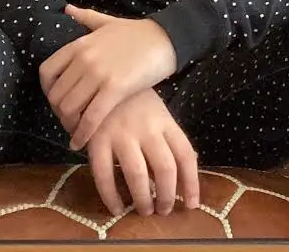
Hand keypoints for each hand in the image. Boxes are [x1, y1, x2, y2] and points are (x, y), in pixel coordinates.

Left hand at [40, 6, 177, 149]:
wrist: (168, 37)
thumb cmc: (140, 32)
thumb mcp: (109, 22)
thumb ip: (86, 18)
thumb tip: (67, 9)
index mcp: (80, 44)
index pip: (46, 72)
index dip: (48, 91)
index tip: (58, 99)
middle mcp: (84, 58)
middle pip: (57, 95)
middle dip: (60, 112)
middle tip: (70, 120)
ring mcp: (99, 73)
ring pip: (69, 108)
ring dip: (70, 125)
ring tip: (76, 131)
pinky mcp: (115, 88)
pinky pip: (91, 117)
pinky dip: (83, 133)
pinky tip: (82, 142)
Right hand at [87, 88, 198, 217]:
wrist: (104, 78)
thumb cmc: (136, 101)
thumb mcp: (160, 114)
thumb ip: (171, 139)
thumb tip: (187, 170)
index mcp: (166, 122)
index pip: (186, 155)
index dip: (192, 183)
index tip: (192, 204)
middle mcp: (148, 129)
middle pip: (165, 168)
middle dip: (167, 195)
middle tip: (164, 210)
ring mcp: (122, 134)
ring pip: (138, 174)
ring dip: (143, 199)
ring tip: (145, 210)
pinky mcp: (97, 140)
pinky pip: (103, 174)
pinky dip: (111, 196)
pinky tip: (116, 207)